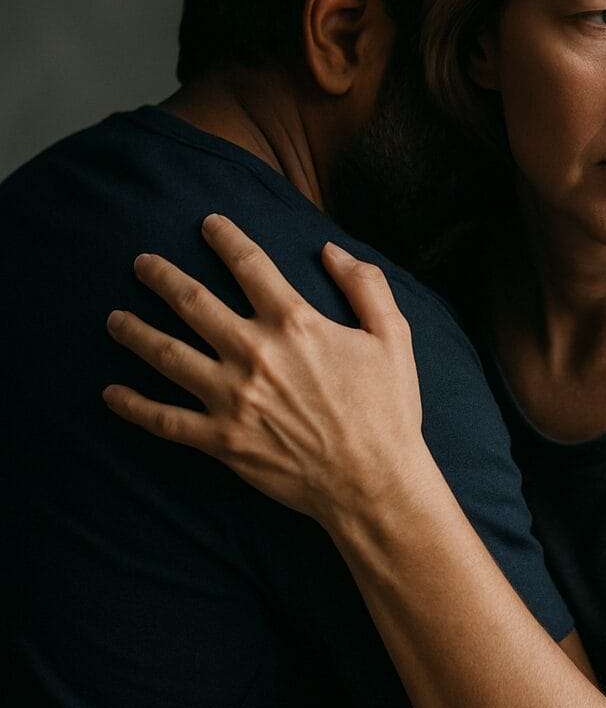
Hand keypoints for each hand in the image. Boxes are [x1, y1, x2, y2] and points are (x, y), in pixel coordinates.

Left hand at [103, 215, 428, 528]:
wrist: (373, 483)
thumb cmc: (387, 410)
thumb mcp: (393, 337)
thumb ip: (366, 285)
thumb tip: (332, 250)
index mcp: (294, 324)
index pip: (248, 265)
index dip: (225, 238)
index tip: (208, 224)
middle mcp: (254, 354)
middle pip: (192, 302)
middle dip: (161, 276)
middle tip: (140, 263)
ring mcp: (232, 398)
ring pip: (167, 355)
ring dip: (134, 332)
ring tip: (113, 319)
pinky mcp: (222, 440)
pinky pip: (165, 420)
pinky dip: (133, 407)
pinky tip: (110, 394)